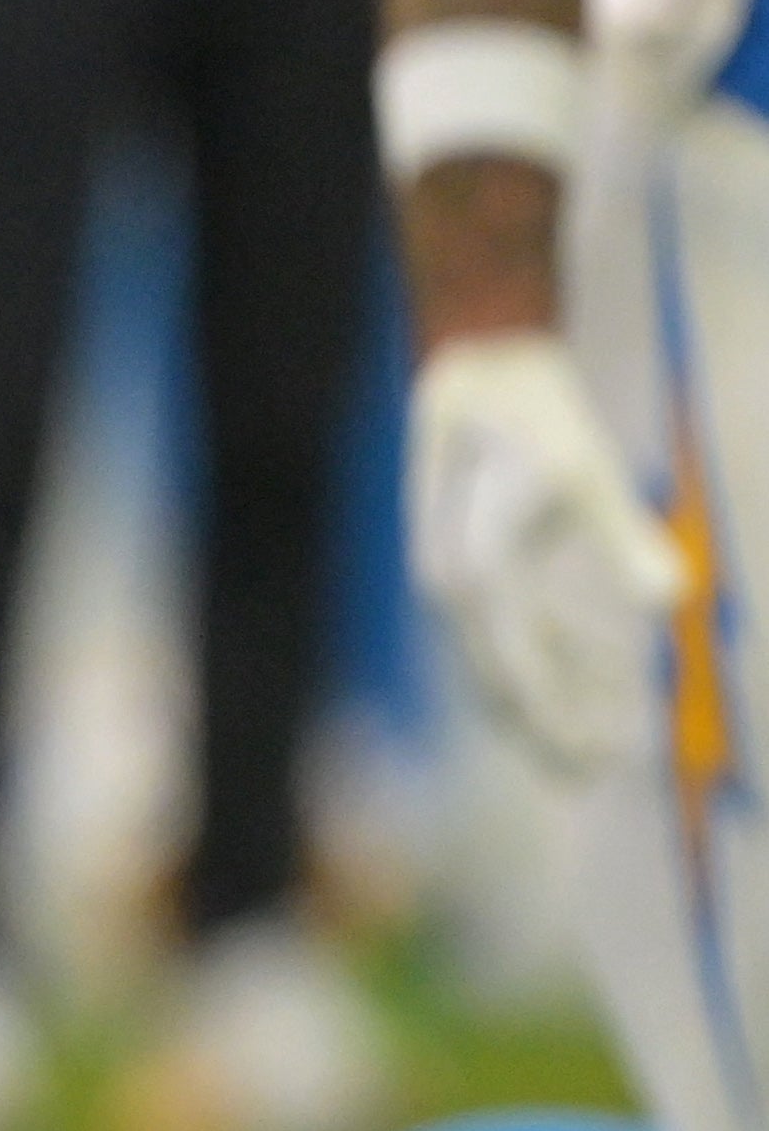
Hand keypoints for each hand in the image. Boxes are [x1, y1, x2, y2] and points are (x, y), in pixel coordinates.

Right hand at [412, 329, 683, 775]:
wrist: (480, 359)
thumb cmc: (534, 409)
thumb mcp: (585, 466)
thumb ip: (619, 536)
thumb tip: (676, 596)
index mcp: (473, 579)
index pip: (517, 675)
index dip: (559, 724)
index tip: (603, 761)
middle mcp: (454, 589)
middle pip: (502, 682)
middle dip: (551, 729)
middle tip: (602, 772)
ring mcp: (460, 578)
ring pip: (508, 661)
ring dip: (557, 698)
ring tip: (610, 733)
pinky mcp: (482, 562)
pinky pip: (516, 627)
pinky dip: (558, 652)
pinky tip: (603, 661)